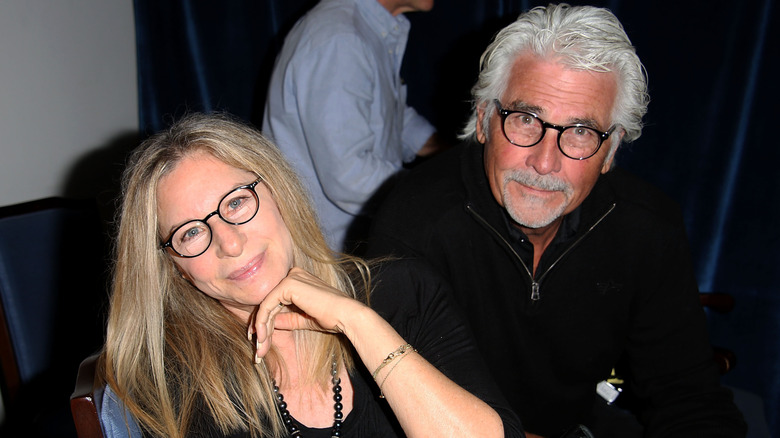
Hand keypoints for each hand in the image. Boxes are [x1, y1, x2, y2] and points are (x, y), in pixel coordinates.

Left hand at [249, 267, 365, 358]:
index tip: (260, 338)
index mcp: (299, 279)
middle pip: (270, 303)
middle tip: (258, 347)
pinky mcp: (287, 285)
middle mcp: (293, 274)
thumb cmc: (331, 317)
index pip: (276, 300)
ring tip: (261, 347)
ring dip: (262, 329)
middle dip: (262, 327)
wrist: (346, 315)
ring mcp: (290, 278)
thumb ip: (287, 318)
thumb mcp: (303, 319)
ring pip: (266, 306)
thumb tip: (270, 324)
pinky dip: (263, 323)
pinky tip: (263, 337)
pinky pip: (267, 305)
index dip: (266, 320)